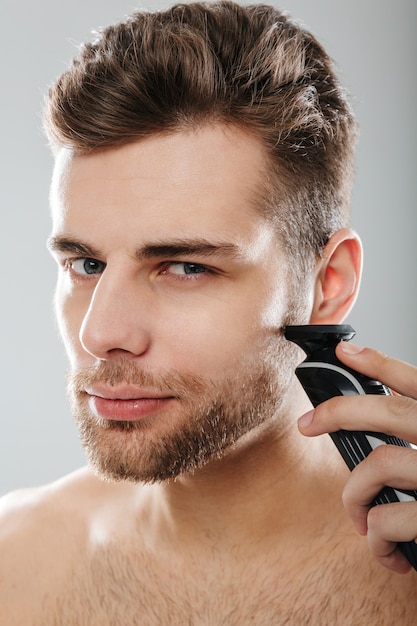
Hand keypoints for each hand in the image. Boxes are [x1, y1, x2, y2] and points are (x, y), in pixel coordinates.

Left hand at [298, 341, 416, 573]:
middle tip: (308, 422)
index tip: (345, 351)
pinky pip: (387, 520)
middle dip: (340, 412)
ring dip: (355, 495)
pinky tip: (386, 551)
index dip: (380, 363)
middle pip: (391, 413)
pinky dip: (376, 539)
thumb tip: (380, 422)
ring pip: (379, 466)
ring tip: (360, 518)